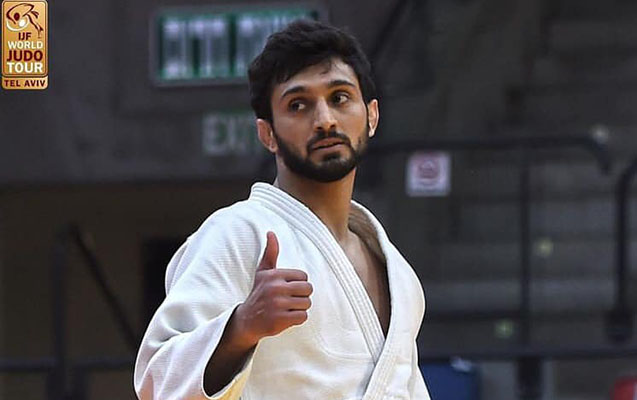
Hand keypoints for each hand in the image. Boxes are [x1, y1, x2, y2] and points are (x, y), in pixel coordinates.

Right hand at [235, 231, 312, 345]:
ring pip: (307, 303)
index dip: (298, 284)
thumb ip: (270, 252)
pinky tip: (286, 318)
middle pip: (308, 289)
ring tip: (287, 309)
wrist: (247, 320)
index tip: (286, 289)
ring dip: (300, 308)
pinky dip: (297, 319)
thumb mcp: (262, 272)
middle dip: (302, 296)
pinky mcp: (280, 320)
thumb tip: (271, 232)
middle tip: (289, 300)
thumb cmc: (259, 293)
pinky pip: (303, 317)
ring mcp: (277, 305)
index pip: (304, 276)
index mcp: (274, 275)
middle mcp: (275, 288)